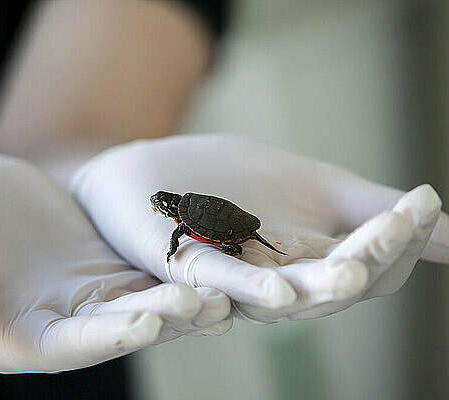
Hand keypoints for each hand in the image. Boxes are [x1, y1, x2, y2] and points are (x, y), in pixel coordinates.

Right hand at [0, 149, 230, 371]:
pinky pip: (143, 267)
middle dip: (163, 316)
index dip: (110, 335)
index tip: (148, 320)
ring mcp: (86, 294)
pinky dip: (174, 265)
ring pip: (142, 298)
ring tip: (225, 287)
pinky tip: (209, 257)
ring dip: (181, 295)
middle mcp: (62, 323)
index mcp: (20, 337)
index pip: (71, 345)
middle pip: (120, 326)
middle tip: (208, 303)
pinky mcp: (102, 264)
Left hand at [70, 133, 447, 322]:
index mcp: (306, 263)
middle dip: (371, 256)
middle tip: (404, 224)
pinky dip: (243, 291)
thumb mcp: (309, 184)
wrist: (149, 172)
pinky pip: (213, 285)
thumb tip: (440, 213)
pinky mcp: (182, 265)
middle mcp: (274, 282)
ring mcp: (228, 279)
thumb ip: (366, 205)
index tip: (423, 204)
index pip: (366, 270)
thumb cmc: (225, 180)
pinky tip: (275, 292)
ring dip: (316, 289)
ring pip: (279, 297)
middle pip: (330, 288)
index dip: (398, 244)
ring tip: (352, 275)